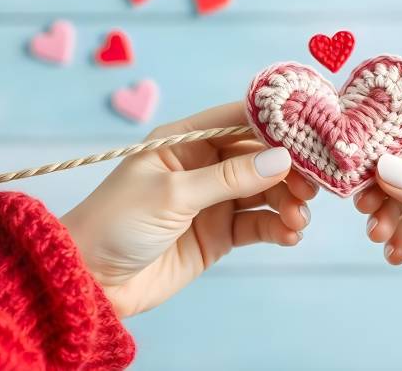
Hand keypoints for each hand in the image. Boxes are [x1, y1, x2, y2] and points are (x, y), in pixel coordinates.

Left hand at [61, 102, 315, 317]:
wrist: (91, 282)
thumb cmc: (118, 223)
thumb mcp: (173, 194)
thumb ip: (230, 177)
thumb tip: (282, 158)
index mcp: (185, 141)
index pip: (238, 119)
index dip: (275, 124)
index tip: (311, 131)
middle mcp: (204, 165)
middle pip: (260, 157)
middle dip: (288, 170)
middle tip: (310, 187)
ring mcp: (214, 199)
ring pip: (265, 191)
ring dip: (288, 202)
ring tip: (299, 218)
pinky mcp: (220, 232)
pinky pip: (259, 223)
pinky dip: (278, 227)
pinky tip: (290, 234)